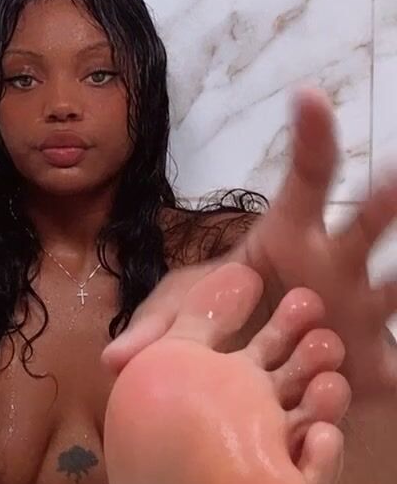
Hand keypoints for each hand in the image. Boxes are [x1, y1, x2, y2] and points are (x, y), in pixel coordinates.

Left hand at [102, 87, 396, 398]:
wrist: (261, 386)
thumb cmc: (228, 329)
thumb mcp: (185, 319)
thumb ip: (155, 329)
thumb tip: (114, 359)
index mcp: (289, 237)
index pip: (305, 180)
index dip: (310, 138)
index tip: (310, 97)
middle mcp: (334, 267)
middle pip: (359, 228)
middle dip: (380, 204)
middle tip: (392, 177)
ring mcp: (361, 315)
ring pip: (388, 290)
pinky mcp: (375, 368)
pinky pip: (393, 366)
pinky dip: (394, 368)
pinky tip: (392, 372)